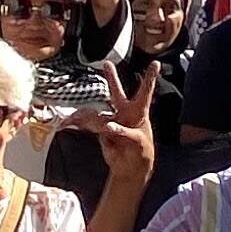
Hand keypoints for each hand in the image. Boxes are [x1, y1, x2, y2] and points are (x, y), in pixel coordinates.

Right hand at [91, 60, 156, 181]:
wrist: (129, 168)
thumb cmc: (141, 152)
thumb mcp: (138, 142)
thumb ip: (123, 132)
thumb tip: (107, 126)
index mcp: (139, 113)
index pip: (145, 92)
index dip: (149, 77)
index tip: (155, 63)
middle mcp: (124, 113)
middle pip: (116, 92)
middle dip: (111, 78)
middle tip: (107, 63)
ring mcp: (112, 121)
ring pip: (99, 115)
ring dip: (91, 120)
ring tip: (86, 126)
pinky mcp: (101, 131)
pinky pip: (91, 127)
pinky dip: (84, 125)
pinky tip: (74, 124)